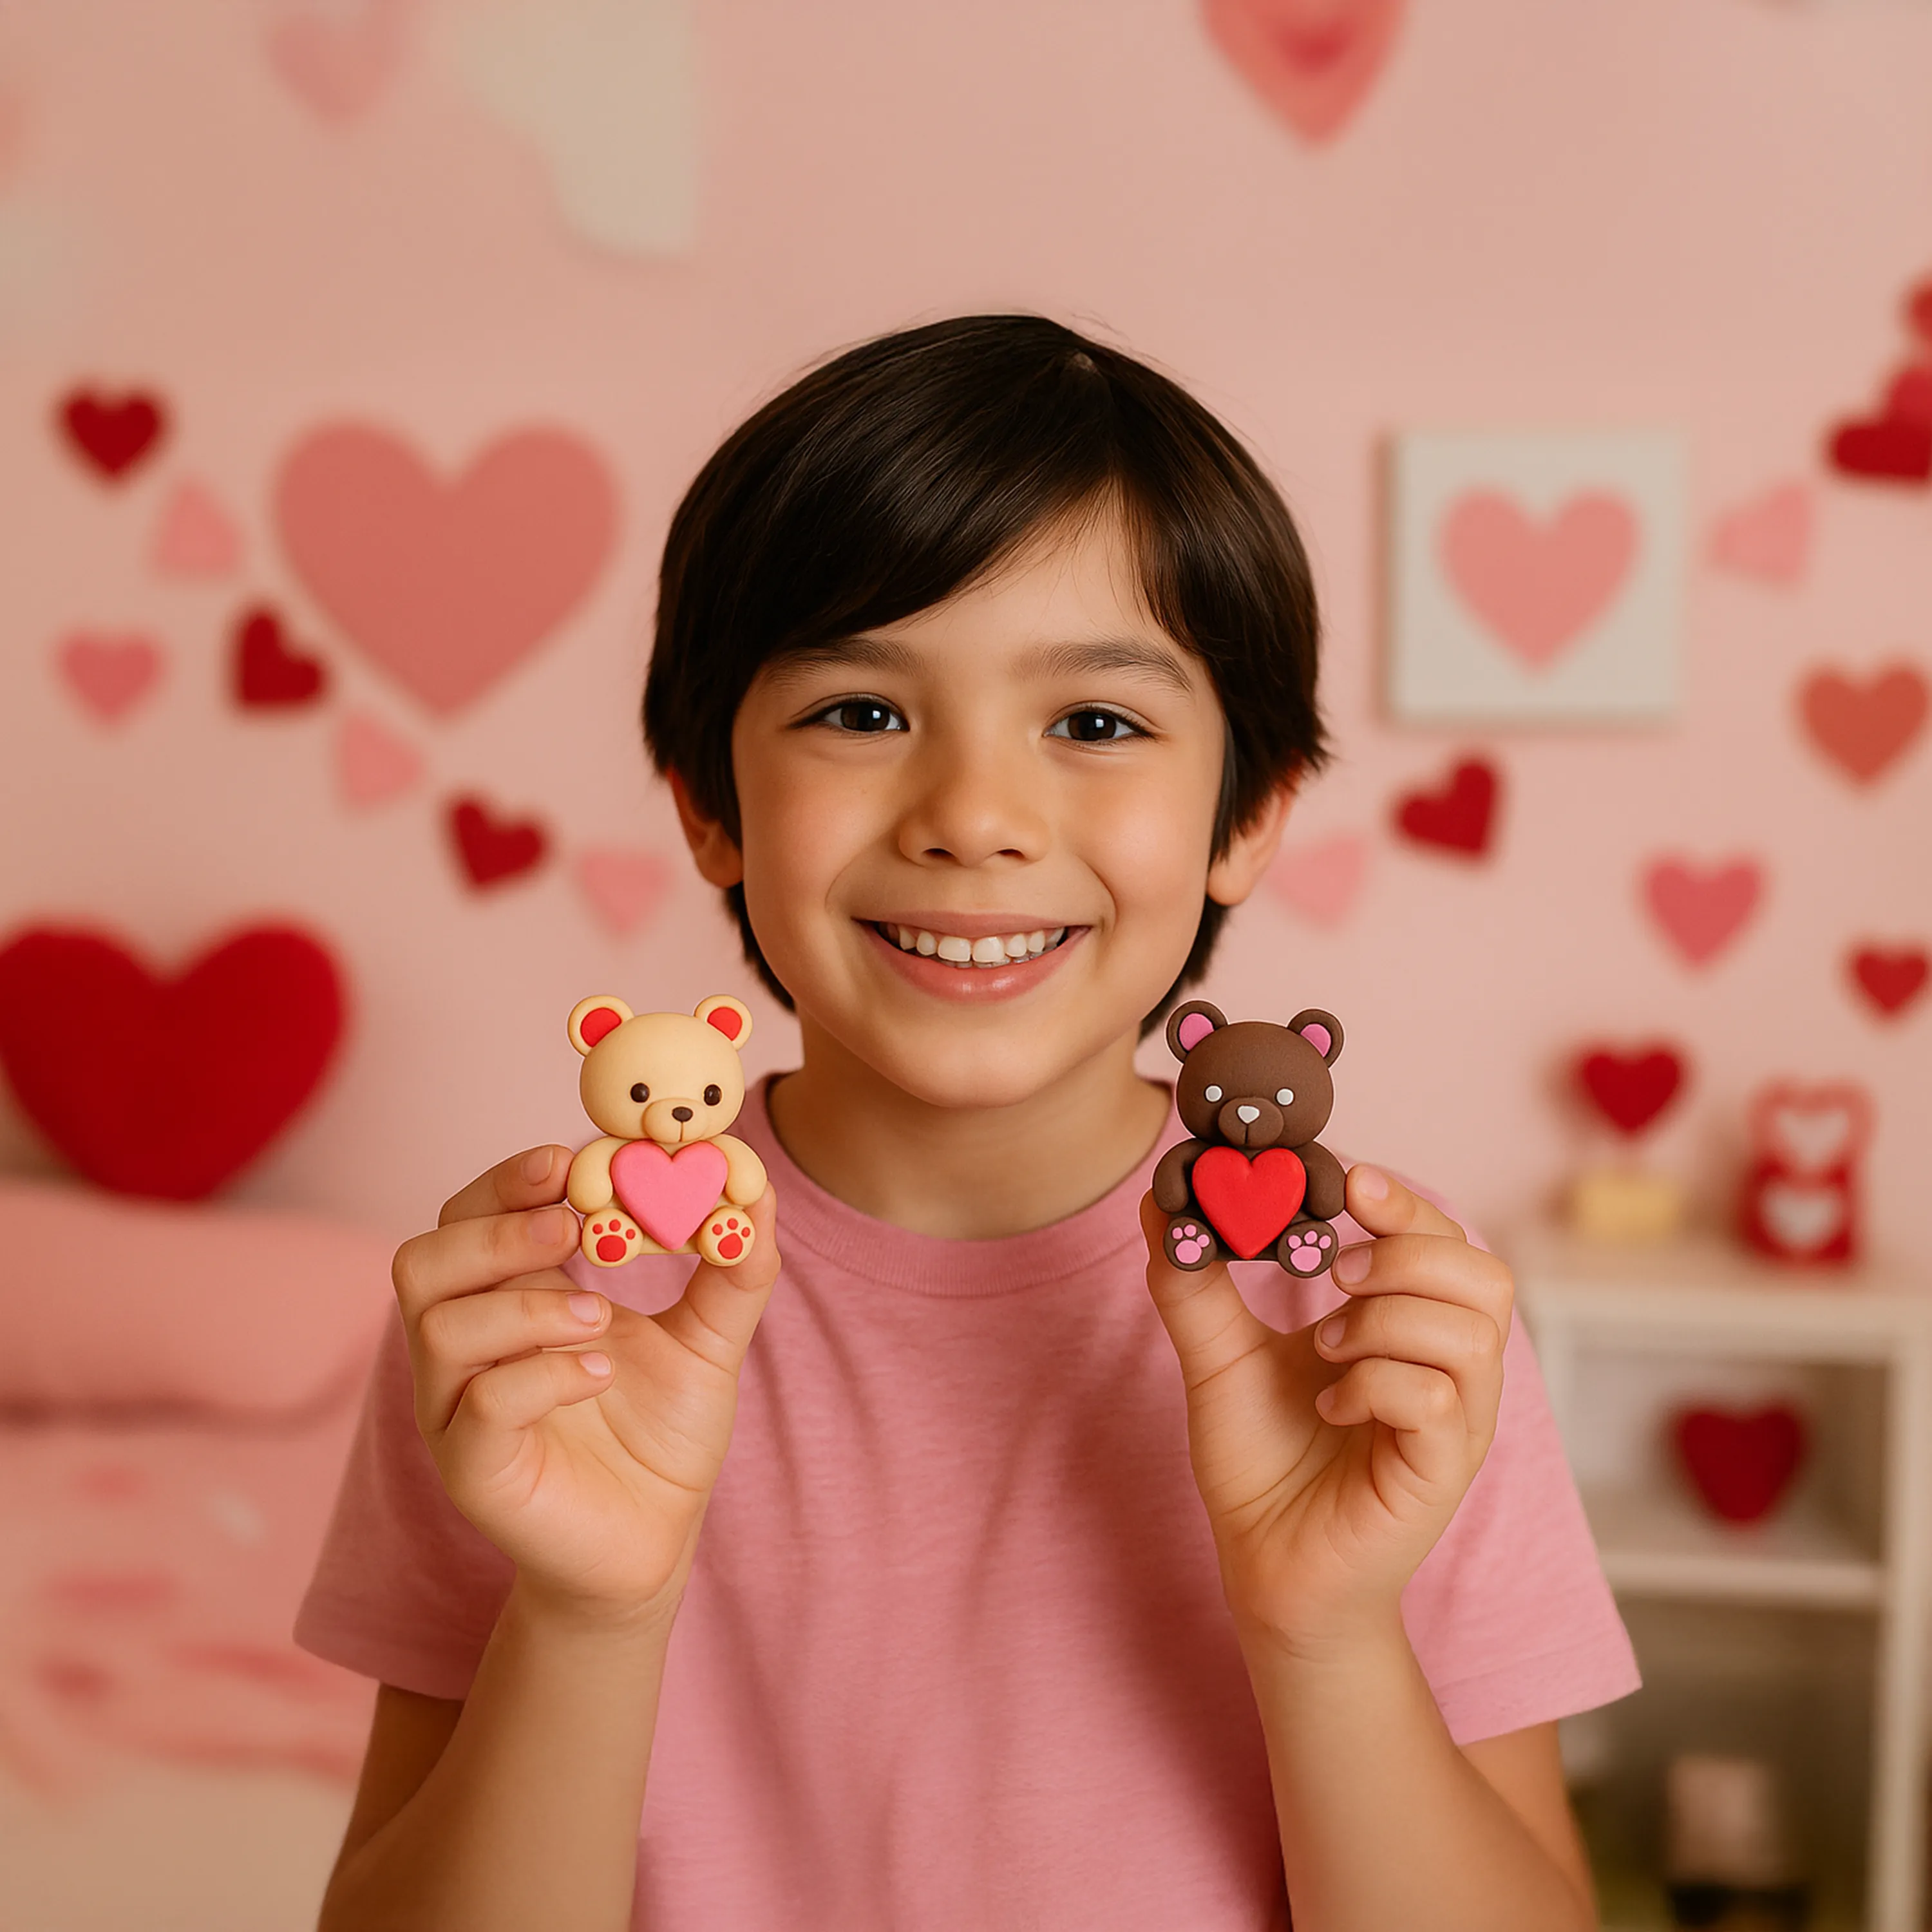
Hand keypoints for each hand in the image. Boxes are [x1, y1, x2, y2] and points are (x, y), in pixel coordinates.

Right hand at [392, 1144, 782, 1627]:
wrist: (656, 1541)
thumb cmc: (664, 1432)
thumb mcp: (710, 1338)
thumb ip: (732, 1263)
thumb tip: (754, 1181)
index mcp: (509, 1297)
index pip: (470, 1215)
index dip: (507, 1181)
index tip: (567, 1159)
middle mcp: (466, 1349)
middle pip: (425, 1259)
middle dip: (495, 1229)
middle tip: (570, 1224)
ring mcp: (458, 1411)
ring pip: (439, 1327)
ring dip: (522, 1303)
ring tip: (599, 1314)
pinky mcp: (474, 1469)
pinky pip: (480, 1407)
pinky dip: (541, 1375)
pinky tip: (600, 1372)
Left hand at [1139, 1164, 1510, 1649]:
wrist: (1265, 1566)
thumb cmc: (1259, 1462)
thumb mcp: (1217, 1356)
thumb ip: (1195, 1280)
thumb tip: (1164, 1197)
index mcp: (1411, 1329)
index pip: (1446, 1242)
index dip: (1406, 1203)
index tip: (1349, 1179)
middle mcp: (1449, 1370)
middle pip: (1486, 1275)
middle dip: (1407, 1254)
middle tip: (1334, 1274)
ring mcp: (1456, 1423)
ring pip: (1468, 1332)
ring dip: (1386, 1321)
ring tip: (1324, 1348)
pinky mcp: (1443, 1471)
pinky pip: (1439, 1399)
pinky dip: (1376, 1384)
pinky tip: (1330, 1406)